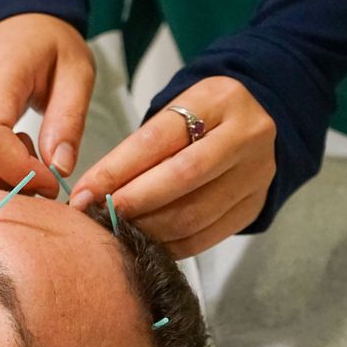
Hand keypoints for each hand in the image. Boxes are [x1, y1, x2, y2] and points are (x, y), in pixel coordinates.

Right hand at [0, 13, 94, 196]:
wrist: (18, 21)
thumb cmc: (49, 42)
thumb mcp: (77, 71)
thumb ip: (69, 119)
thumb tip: (60, 168)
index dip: (15, 168)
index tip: (50, 179)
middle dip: (11, 187)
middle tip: (48, 181)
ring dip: (5, 183)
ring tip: (37, 163)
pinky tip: (22, 157)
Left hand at [70, 76, 275, 258]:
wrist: (263, 119)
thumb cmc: (202, 117)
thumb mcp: (175, 113)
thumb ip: (140, 148)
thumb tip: (92, 193)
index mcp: (217, 100)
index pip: (157, 139)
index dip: (116, 170)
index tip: (84, 193)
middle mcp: (244, 135)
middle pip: (181, 177)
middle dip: (133, 202)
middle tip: (100, 217)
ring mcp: (256, 173)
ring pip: (196, 213)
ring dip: (150, 229)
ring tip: (120, 233)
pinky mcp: (256, 204)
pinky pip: (209, 235)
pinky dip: (173, 245)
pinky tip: (149, 244)